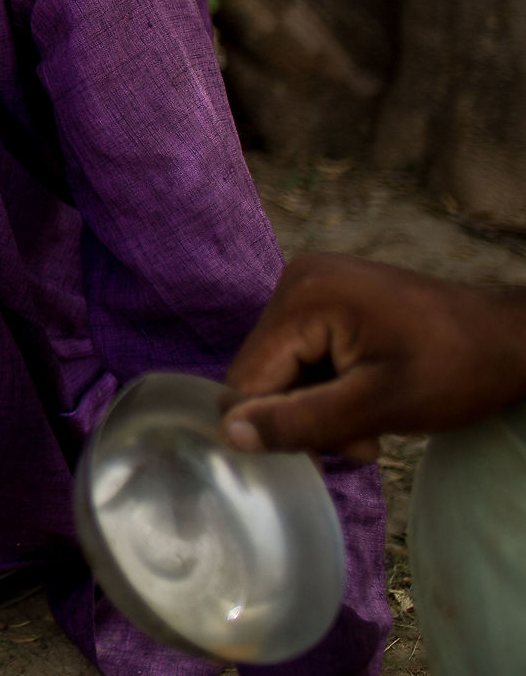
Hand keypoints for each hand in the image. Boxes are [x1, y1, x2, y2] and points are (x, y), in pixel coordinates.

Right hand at [223, 252, 525, 461]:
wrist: (514, 340)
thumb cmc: (459, 370)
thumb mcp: (379, 406)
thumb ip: (301, 421)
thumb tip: (228, 436)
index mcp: (303, 297)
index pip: (249, 378)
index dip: (279, 423)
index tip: (340, 445)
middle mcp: (297, 280)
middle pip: (264, 373)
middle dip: (305, 415)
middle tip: (363, 438)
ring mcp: (312, 285)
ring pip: (283, 369)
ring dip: (319, 406)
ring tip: (371, 421)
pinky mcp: (328, 297)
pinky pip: (303, 353)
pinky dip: (329, 386)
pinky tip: (367, 395)